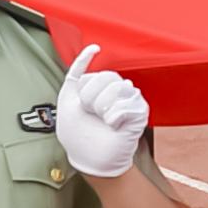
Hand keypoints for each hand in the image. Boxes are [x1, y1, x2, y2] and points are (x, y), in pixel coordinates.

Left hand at [55, 44, 150, 178]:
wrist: (89, 160)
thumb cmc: (78, 134)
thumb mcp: (68, 99)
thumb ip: (76, 71)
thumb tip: (93, 47)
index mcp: (102, 85)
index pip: (94, 74)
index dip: (83, 93)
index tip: (82, 107)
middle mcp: (118, 89)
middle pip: (107, 76)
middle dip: (91, 98)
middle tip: (92, 115)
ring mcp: (130, 100)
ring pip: (118, 88)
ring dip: (103, 107)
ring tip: (103, 120)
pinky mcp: (139, 113)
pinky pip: (127, 104)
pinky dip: (114, 117)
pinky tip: (113, 125)